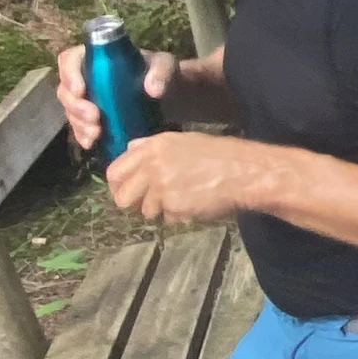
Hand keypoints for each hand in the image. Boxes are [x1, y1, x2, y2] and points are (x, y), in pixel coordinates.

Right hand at [57, 42, 177, 151]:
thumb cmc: (164, 74)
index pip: (70, 59)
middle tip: (94, 117)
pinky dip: (82, 136)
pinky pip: (80, 128)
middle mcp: (88, 78)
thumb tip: (153, 89)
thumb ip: (161, 71)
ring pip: (71, 111)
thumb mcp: (166, 66)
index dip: (69, 74)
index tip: (80, 91)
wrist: (171, 98)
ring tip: (96, 133)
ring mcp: (89, 99)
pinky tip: (91, 143)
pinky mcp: (94, 119)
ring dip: (79, 124)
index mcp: (98, 58)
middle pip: (66, 89)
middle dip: (75, 106)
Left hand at [104, 131, 263, 224]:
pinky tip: (193, 206)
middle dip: (133, 204)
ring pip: (145, 211)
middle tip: (146, 205)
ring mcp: (162, 187)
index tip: (125, 192)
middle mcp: (153, 166)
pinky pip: (167, 218)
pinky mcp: (174, 206)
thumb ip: (152, 145)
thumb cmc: (218, 154)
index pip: (115, 171)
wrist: (242, 171)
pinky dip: (178, 216)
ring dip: (159, 210)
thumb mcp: (183, 140)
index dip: (117, 185)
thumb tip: (130, 148)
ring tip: (179, 202)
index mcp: (153, 147)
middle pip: (122, 196)